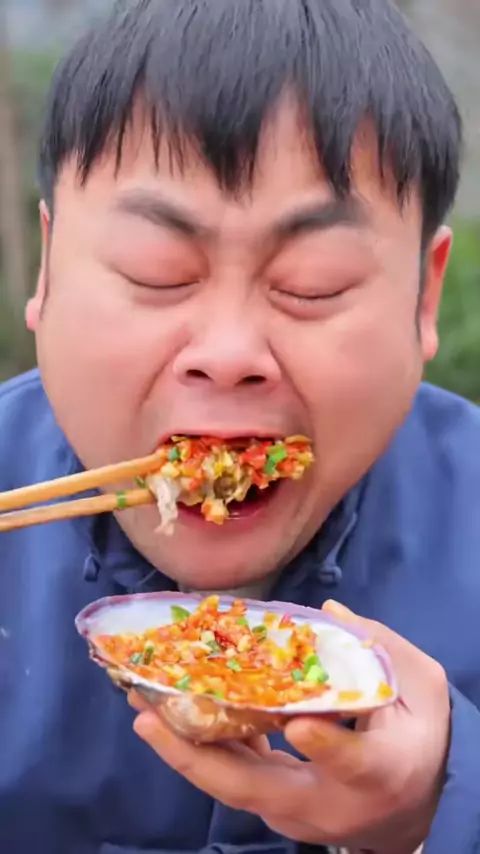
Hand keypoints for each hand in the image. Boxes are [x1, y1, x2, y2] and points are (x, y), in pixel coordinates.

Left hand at [129, 601, 450, 852]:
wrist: (410, 811)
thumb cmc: (420, 742)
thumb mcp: (423, 690)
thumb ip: (382, 649)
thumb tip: (330, 610)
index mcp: (379, 770)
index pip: (353, 763)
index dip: (326, 747)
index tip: (300, 725)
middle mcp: (328, 801)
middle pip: (258, 788)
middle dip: (197, 754)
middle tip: (149, 717)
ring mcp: (296, 812)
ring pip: (232, 786)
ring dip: (183, 750)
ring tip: (142, 710)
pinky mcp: (276, 807)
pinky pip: (232, 778)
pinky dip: (199, 749)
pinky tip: (167, 716)